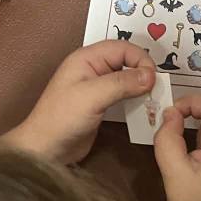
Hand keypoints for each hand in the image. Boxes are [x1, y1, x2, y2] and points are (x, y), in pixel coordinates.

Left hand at [6, 41, 155, 164]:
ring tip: (153, 99)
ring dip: (140, 85)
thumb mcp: (92, 97)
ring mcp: (96, 86)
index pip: (122, 48)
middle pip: (125, 60)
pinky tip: (143, 108)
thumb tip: (151, 75)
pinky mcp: (100, 104)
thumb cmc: (62, 119)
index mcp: (87, 58)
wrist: (44, 152)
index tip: (153, 79)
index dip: (140, 59)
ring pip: (126, 77)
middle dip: (142, 71)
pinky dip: (135, 98)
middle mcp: (93, 68)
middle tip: (156, 89)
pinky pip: (123, 94)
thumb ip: (122, 83)